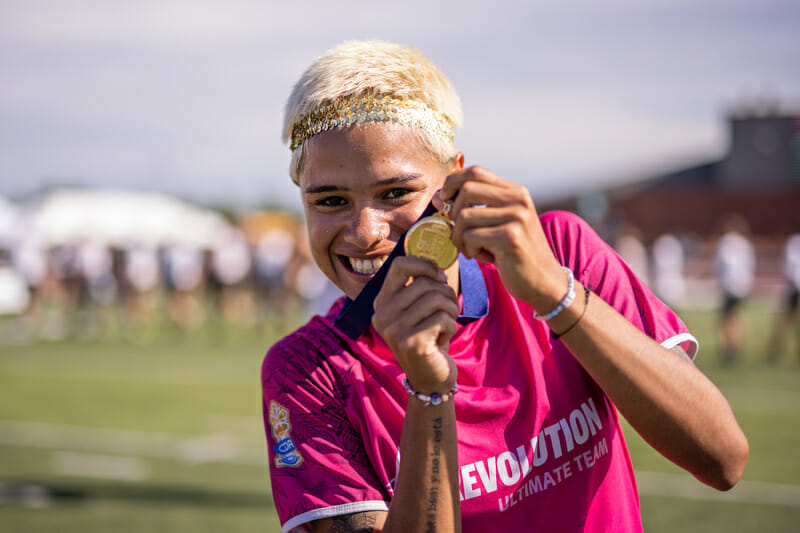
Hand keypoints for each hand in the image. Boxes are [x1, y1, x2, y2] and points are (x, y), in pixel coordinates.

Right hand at [372, 256, 458, 392]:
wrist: (430, 378)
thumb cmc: (428, 338)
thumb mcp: (417, 310)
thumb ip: (419, 286)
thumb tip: (435, 261)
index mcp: (381, 303)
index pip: (400, 265)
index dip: (425, 265)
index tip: (439, 277)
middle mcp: (382, 315)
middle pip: (424, 282)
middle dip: (446, 292)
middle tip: (449, 309)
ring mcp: (395, 330)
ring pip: (436, 298)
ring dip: (450, 310)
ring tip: (447, 322)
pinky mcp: (412, 343)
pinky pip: (443, 318)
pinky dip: (451, 326)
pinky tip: (443, 339)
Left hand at [437, 166, 565, 311]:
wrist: (543, 280)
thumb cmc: (513, 252)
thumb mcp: (495, 224)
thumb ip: (471, 208)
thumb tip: (437, 196)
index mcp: (515, 191)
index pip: (476, 171)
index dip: (453, 182)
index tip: (444, 198)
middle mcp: (518, 199)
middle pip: (467, 190)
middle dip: (453, 212)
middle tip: (458, 231)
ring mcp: (516, 217)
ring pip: (464, 216)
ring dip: (459, 236)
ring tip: (471, 248)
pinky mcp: (510, 237)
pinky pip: (470, 236)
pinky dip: (469, 249)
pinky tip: (481, 256)